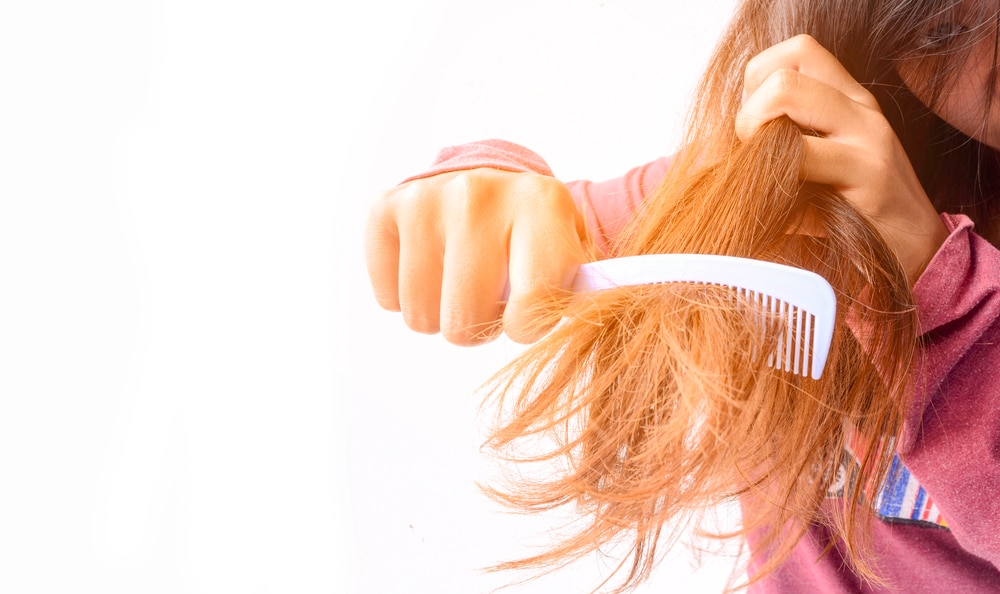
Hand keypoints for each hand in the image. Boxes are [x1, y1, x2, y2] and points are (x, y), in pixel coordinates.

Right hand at [364, 168, 589, 344]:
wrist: (487, 182)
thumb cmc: (534, 235)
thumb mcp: (570, 253)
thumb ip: (580, 290)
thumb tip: (591, 314)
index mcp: (540, 203)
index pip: (534, 301)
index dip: (528, 324)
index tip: (527, 312)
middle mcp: (479, 194)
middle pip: (464, 322)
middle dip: (478, 323)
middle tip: (490, 293)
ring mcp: (428, 199)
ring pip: (421, 316)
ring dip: (442, 313)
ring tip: (461, 280)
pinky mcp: (386, 207)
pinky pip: (387, 297)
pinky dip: (405, 295)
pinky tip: (429, 266)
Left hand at [735, 34, 948, 283]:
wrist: (916, 252)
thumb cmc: (850, 214)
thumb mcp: (816, 169)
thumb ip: (780, 145)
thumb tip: (710, 153)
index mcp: (847, 99)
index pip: (795, 52)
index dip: (758, 85)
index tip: (757, 130)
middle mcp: (859, 108)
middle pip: (781, 73)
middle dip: (747, 116)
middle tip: (752, 159)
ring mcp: (866, 137)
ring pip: (784, 95)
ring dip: (753, 138)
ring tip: (763, 179)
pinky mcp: (868, 174)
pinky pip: (799, 157)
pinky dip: (770, 183)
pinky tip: (778, 211)